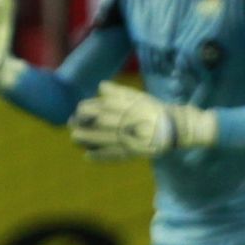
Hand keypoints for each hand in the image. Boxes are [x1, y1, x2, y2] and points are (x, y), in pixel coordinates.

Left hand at [68, 81, 216, 160]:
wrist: (171, 127)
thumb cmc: (152, 109)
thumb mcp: (136, 95)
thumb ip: (117, 92)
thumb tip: (100, 87)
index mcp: (120, 106)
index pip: (93, 107)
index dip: (83, 110)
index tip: (79, 112)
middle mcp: (119, 121)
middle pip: (92, 124)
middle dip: (79, 125)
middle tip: (72, 126)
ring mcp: (123, 138)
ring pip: (98, 140)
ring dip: (84, 140)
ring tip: (75, 140)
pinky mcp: (129, 152)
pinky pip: (110, 155)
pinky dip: (98, 157)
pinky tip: (88, 157)